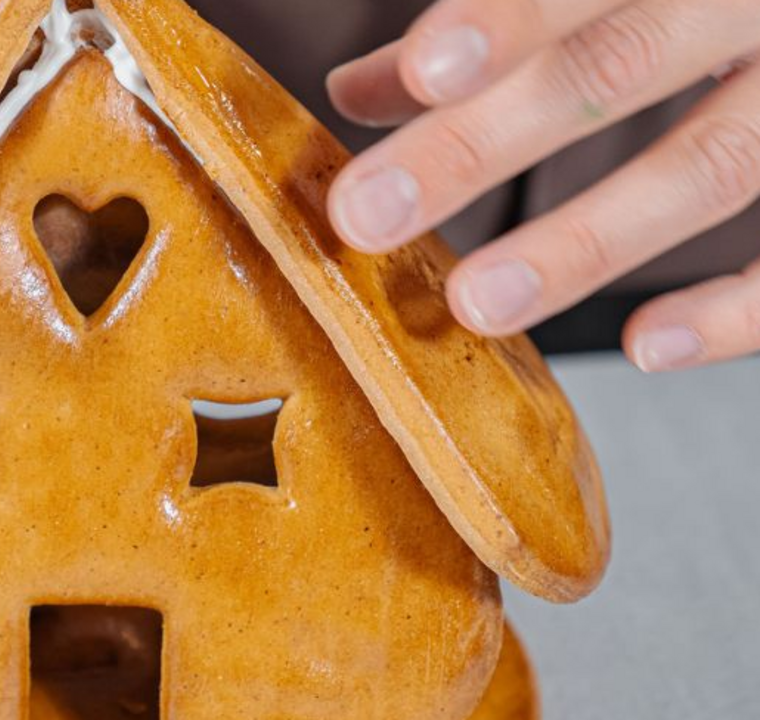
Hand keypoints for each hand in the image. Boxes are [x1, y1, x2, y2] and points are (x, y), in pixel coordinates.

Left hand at [326, 0, 759, 371]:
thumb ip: (490, 31)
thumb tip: (356, 92)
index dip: (501, 20)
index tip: (423, 74)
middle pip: (615, 69)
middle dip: (480, 144)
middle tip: (369, 214)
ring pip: (714, 164)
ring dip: (584, 242)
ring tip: (476, 301)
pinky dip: (736, 309)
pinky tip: (647, 344)